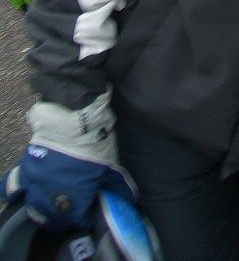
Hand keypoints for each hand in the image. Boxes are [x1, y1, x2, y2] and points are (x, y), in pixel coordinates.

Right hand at [2, 145, 135, 231]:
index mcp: (74, 199)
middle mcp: (51, 197)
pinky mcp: (26, 167)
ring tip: (50, 205)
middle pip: (54, 218)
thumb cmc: (96, 140)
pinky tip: (24, 190)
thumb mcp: (111, 164)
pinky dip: (15, 191)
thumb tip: (128, 197)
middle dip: (63, 217)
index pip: (78, 219)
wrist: (75, 116)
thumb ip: (116, 185)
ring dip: (42, 209)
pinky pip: (12, 186)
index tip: (88, 212)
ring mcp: (36, 183)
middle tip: (69, 210)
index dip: (84, 217)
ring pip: (34, 208)